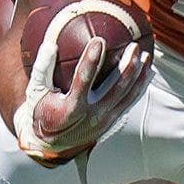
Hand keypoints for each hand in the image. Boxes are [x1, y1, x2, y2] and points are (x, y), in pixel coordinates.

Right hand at [11, 35, 151, 165]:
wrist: (50, 143)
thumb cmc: (41, 111)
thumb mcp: (35, 91)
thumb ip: (42, 68)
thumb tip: (50, 43)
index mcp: (71, 108)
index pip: (83, 80)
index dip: (91, 60)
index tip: (99, 40)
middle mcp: (91, 115)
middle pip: (114, 88)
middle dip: (127, 66)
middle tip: (133, 46)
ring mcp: (104, 120)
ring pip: (127, 95)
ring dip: (138, 75)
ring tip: (146, 55)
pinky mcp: (111, 121)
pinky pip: (129, 102)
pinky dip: (139, 87)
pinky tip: (148, 72)